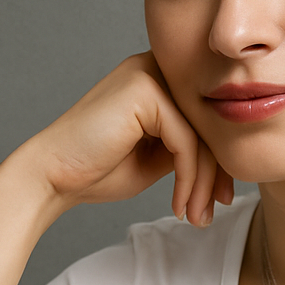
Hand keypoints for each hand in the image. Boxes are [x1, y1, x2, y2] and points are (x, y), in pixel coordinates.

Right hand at [18, 51, 233, 225]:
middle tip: (213, 211)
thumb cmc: (98, 170)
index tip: (219, 199)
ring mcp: (148, 75)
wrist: (52, 177)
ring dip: (202, 183)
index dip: (218, 161)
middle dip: (216, 174)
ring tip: (195, 216)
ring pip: (202, 134)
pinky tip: (178, 204)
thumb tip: (232, 155)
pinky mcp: (144, 92)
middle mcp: (155, 68)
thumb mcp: (158, 156)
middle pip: (209, 123)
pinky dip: (188, 179)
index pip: (206, 117)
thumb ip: (188, 145)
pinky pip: (186, 141)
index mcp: (158, 79)